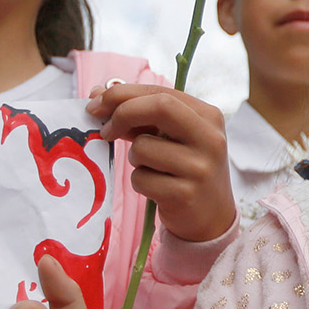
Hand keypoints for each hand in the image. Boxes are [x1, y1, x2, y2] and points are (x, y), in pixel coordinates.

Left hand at [89, 83, 233, 242]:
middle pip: (158, 107)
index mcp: (209, 117)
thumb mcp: (174, 136)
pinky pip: (140, 178)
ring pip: (142, 148)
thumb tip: (98, 94)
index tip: (96, 104)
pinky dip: (140, 182)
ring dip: (134, 159)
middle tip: (106, 130)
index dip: (123, 95)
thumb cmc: (186, 169)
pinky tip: (157, 188)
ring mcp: (200, 167)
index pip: (161, 93)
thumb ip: (141, 114)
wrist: (211, 215)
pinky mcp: (185, 194)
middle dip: (123, 114)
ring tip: (152, 169)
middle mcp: (210, 138)